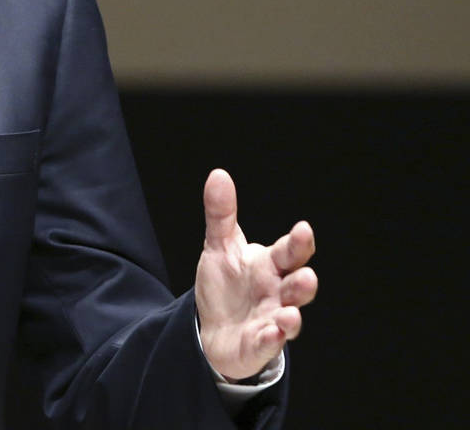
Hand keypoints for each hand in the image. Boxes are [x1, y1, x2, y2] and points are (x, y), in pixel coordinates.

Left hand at [195, 168, 316, 381]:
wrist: (213, 327)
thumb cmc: (227, 284)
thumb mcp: (220, 245)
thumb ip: (221, 214)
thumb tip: (218, 174)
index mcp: (270, 265)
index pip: (289, 252)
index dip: (298, 243)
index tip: (303, 229)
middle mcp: (277, 293)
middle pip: (296, 286)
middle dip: (303, 282)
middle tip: (306, 275)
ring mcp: (271, 320)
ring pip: (289, 319)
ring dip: (292, 316)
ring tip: (291, 312)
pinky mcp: (259, 344)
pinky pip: (268, 343)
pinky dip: (271, 339)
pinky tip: (271, 333)